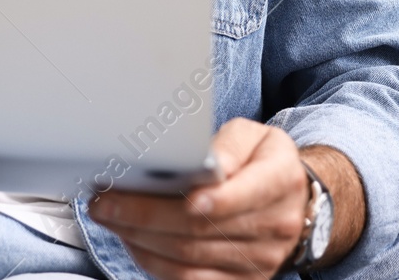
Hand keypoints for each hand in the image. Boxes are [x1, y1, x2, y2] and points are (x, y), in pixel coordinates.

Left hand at [88, 118, 309, 278]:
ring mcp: (258, 262)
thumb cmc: (262, 161)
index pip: (243, 194)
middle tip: (106, 203)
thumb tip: (203, 161)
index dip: (209, 199)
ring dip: (141, 241)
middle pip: (202, 231)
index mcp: (281, 181)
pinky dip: (153, 262)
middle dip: (146, 217)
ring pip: (189, 261)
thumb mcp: (254, 136)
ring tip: (110, 219)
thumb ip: (228, 145)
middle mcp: (274, 226)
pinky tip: (131, 240)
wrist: (291, 201)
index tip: (169, 194)